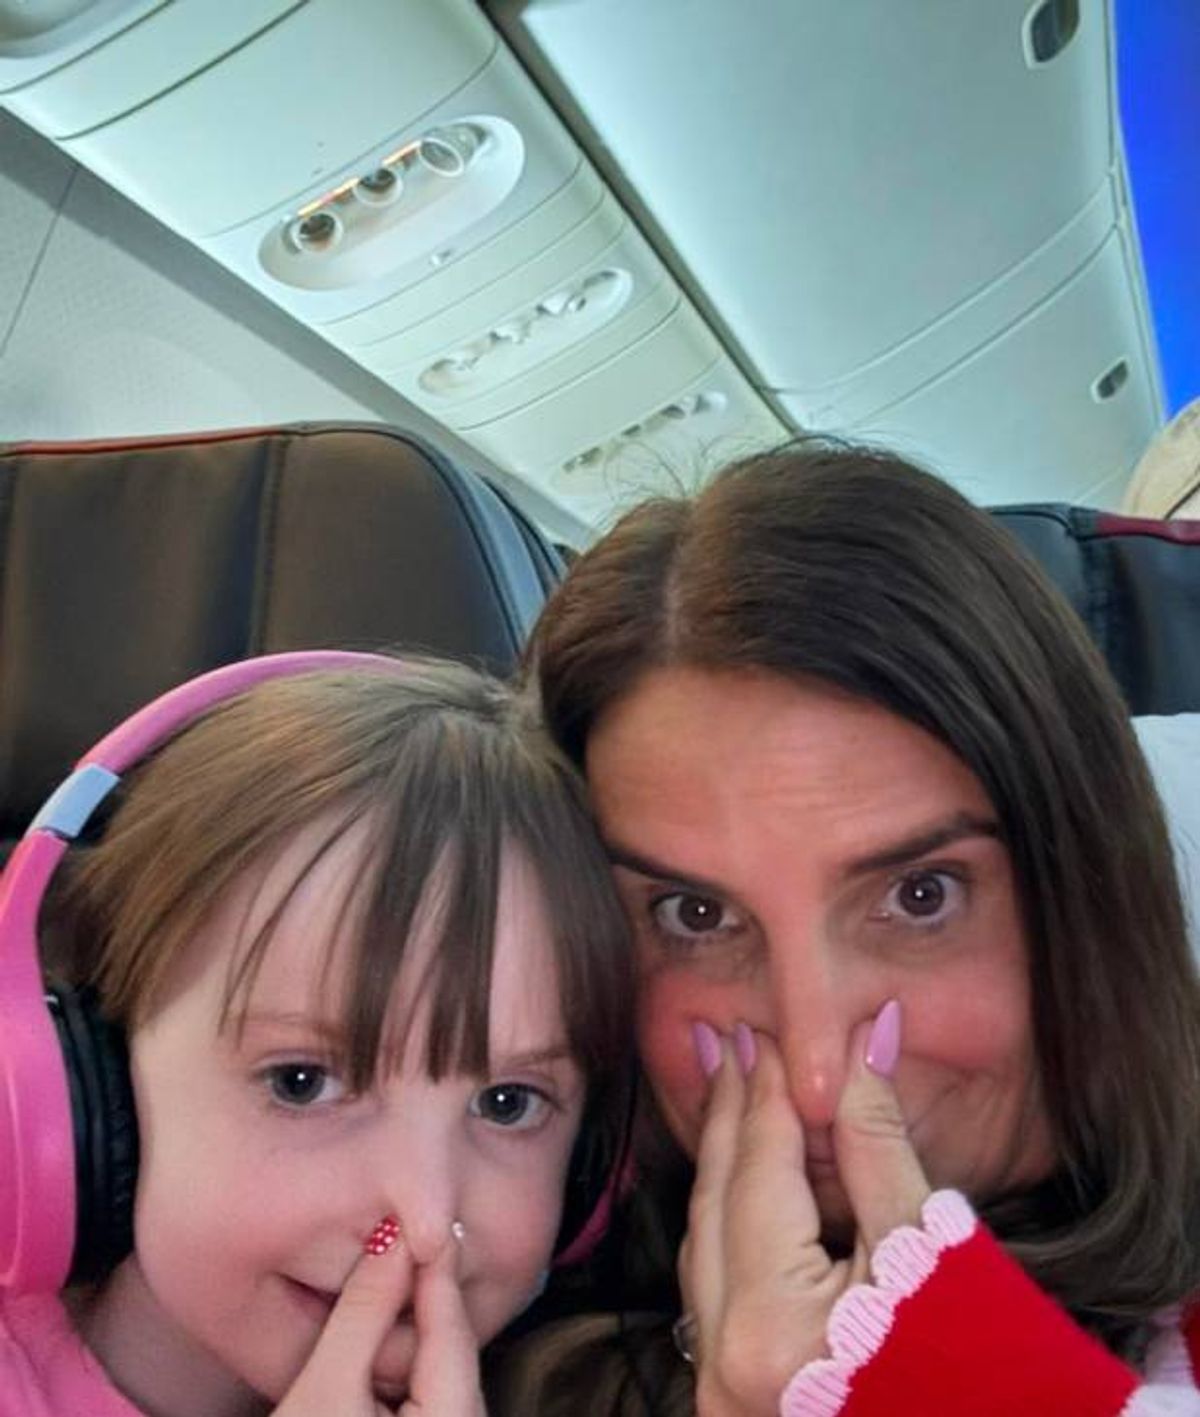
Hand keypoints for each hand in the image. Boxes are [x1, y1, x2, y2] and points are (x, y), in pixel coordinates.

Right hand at [272, 1223, 485, 1416]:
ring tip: (393, 1283)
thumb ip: (363, 1312)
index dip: (437, 1273)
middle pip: (455, 1359)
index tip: (429, 1220)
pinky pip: (433, 1405)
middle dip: (429, 1304)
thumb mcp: (323, 1388)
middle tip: (406, 1244)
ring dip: (418, 1337)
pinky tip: (385, 1342)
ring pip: (445, 1381)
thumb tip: (392, 1238)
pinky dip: (412, 1373)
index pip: (453, 1337)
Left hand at [680, 1008, 930, 1416]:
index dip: (762, 1094)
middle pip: (716, 1201)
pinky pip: (713, 1284)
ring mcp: (719, 1389)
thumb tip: (862, 1040)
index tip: (760, 1034)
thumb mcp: (927, 1245)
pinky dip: (728, 1220)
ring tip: (730, 1091)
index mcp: (774, 1326)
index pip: (759, 1173)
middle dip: (726, 1114)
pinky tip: (741, 1174)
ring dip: (722, 1164)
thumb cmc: (982, 1369)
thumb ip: (877, 1140)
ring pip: (705, 1241)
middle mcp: (726, 1361)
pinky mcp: (730, 1396)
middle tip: (729, 1042)